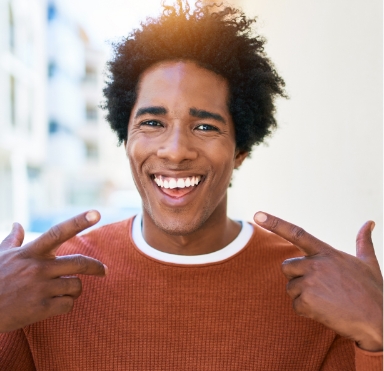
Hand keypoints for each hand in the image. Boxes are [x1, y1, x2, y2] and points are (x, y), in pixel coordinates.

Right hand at [0, 211, 106, 332]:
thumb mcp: (0, 257)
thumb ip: (12, 240)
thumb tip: (18, 224)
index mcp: (30, 252)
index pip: (58, 232)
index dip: (78, 221)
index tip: (97, 213)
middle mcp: (38, 268)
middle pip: (79, 262)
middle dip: (96, 267)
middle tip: (104, 271)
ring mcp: (41, 288)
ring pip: (76, 285)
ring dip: (74, 290)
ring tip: (62, 292)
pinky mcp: (41, 308)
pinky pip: (68, 305)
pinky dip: (65, 305)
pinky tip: (54, 305)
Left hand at [254, 212, 382, 351]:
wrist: (378, 321)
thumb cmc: (373, 291)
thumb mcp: (369, 263)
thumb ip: (363, 242)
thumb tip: (369, 223)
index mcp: (326, 252)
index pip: (296, 233)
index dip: (275, 223)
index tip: (257, 214)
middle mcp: (315, 263)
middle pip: (287, 266)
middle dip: (297, 276)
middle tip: (321, 287)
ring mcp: (310, 281)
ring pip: (290, 287)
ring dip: (303, 295)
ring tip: (327, 300)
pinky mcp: (306, 300)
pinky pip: (295, 305)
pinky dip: (307, 311)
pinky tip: (326, 311)